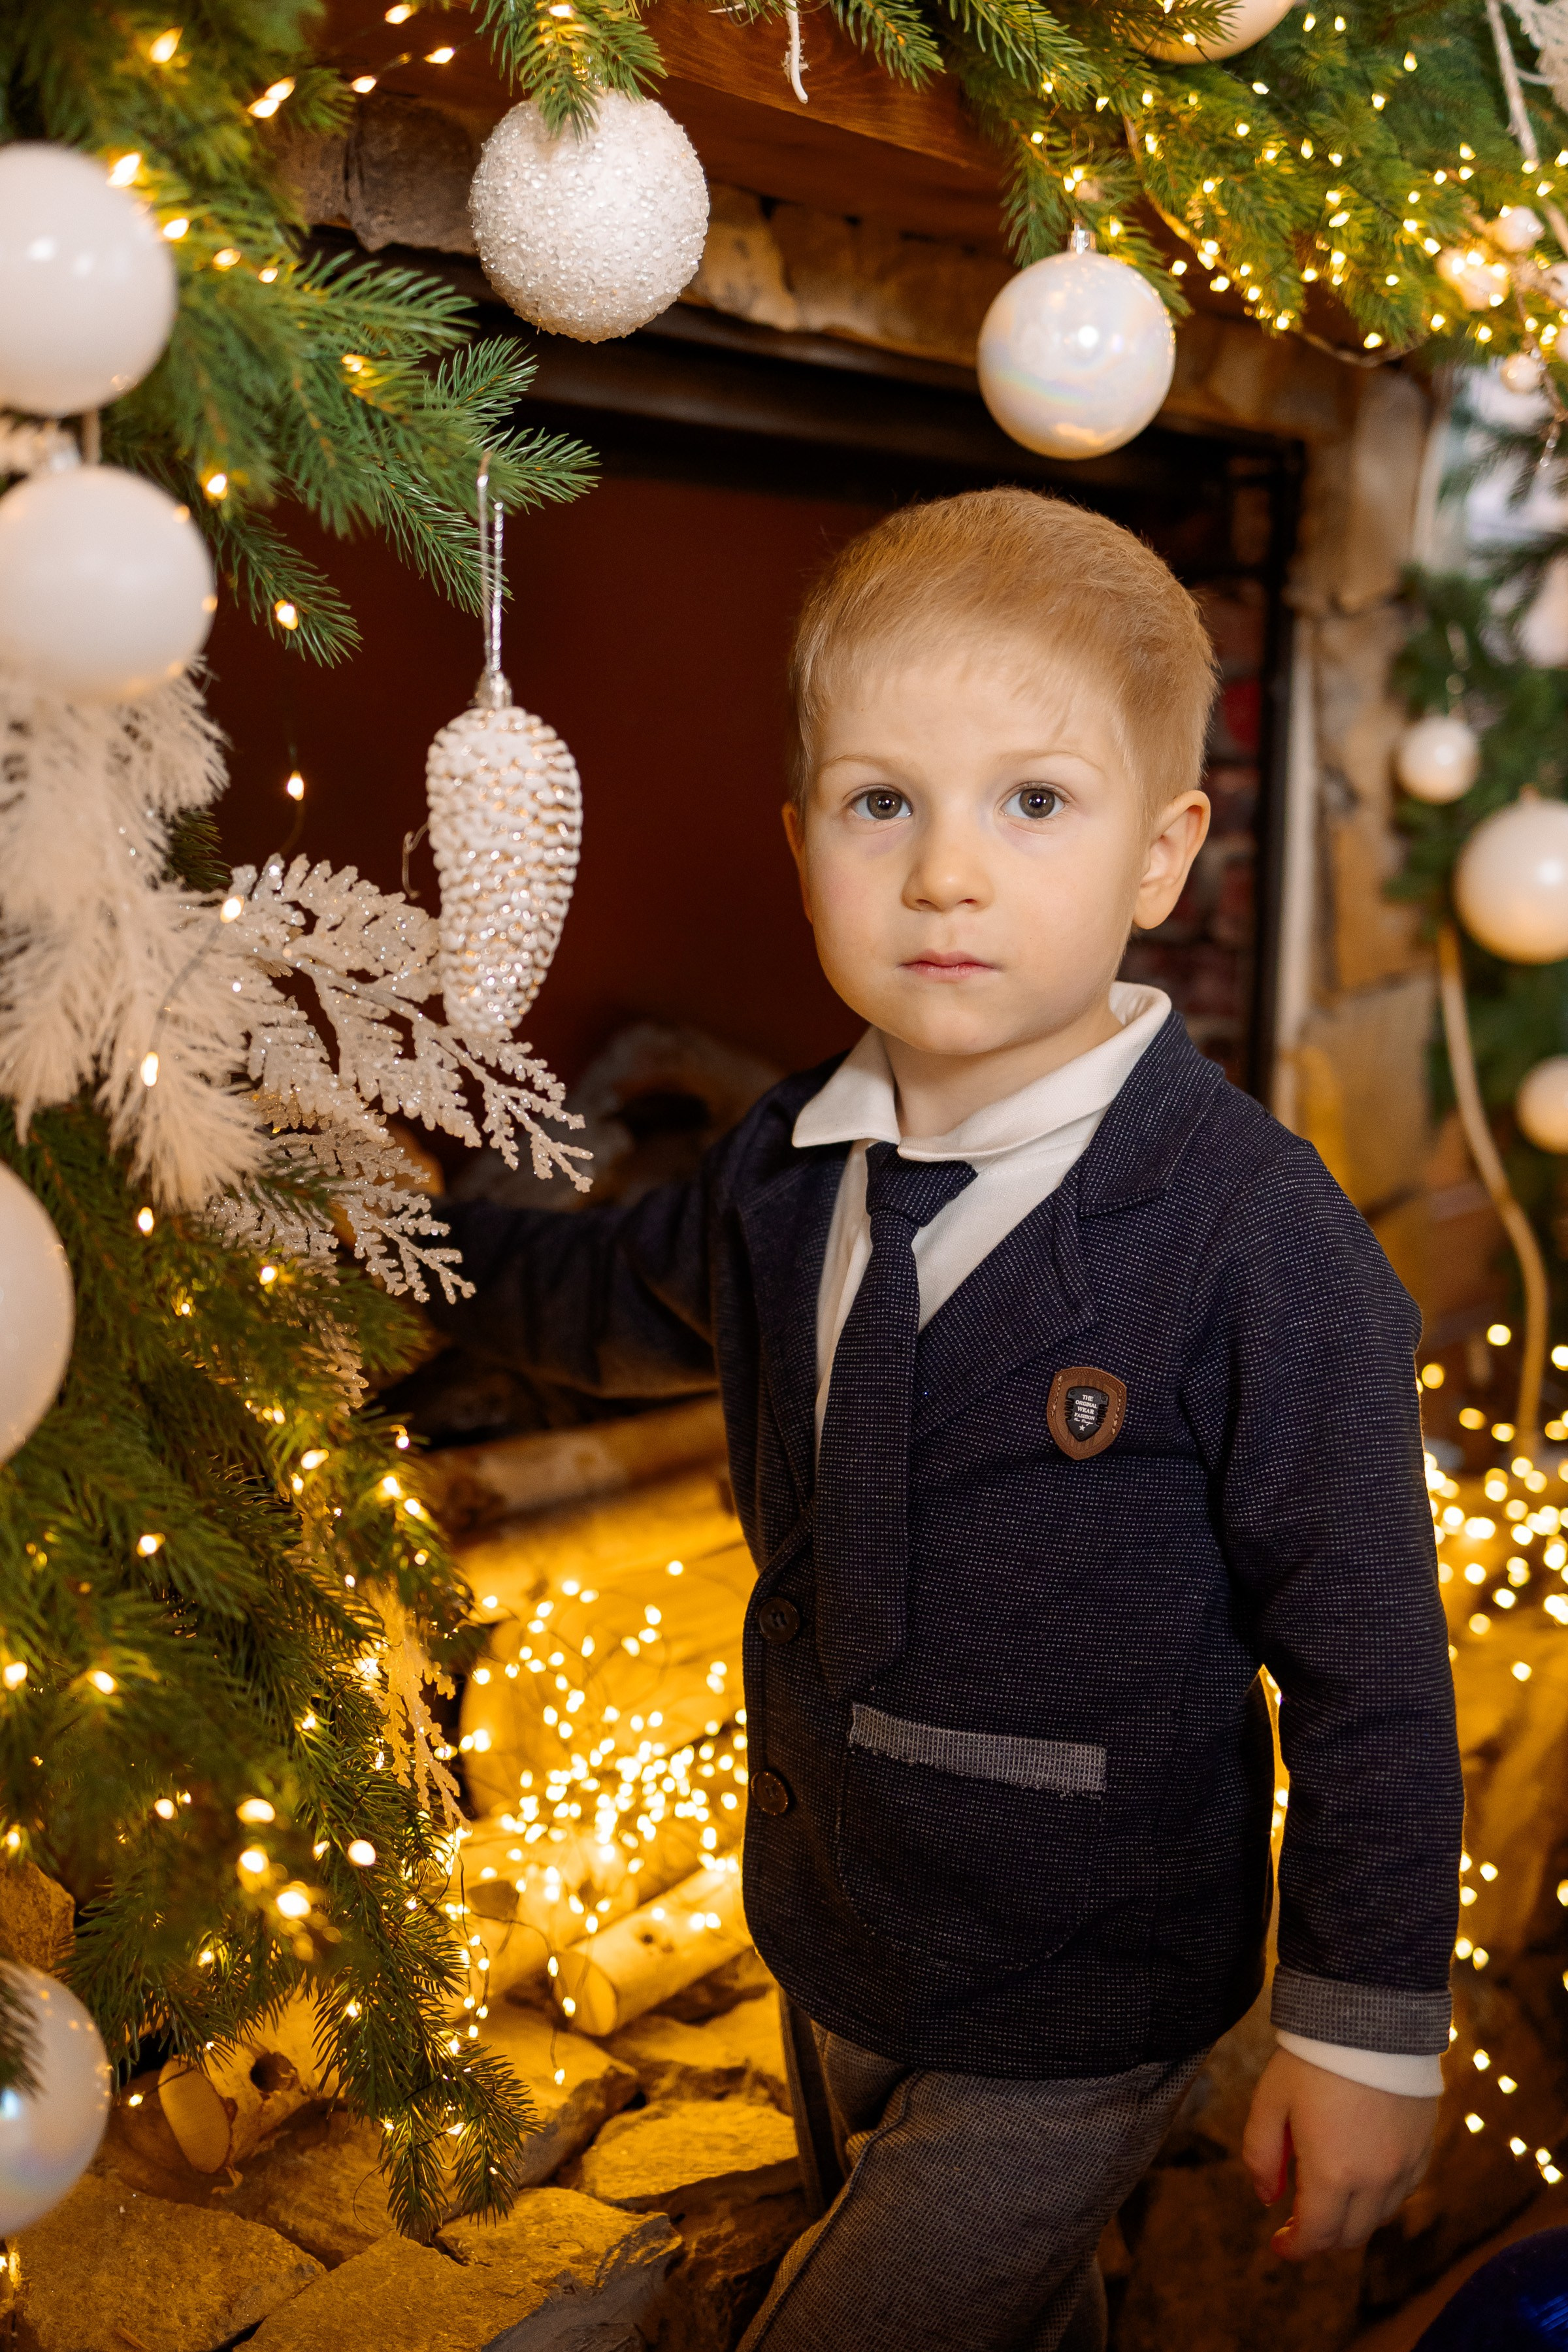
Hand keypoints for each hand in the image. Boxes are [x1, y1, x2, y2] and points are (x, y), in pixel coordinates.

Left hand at [1241, 2049, 1436, 2259]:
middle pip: (1350, 2235)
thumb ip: (1261, 2155)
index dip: (1295, 2248)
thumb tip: (1267, 2198)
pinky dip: (1379, 2197)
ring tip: (1328, 2196)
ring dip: (1351, 2218)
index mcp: (1333, 2174)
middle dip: (1321, 2236)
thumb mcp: (1270, 2101)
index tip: (1279, 2245)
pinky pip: (1403, 2191)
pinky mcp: (1424, 2147)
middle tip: (1300, 2222)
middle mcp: (1375, 2180)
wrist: (1372, 2019)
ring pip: (1378, 2217)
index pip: (1317, 2235)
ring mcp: (1405, 2166)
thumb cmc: (1313, 2059)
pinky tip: (1361, 2176)